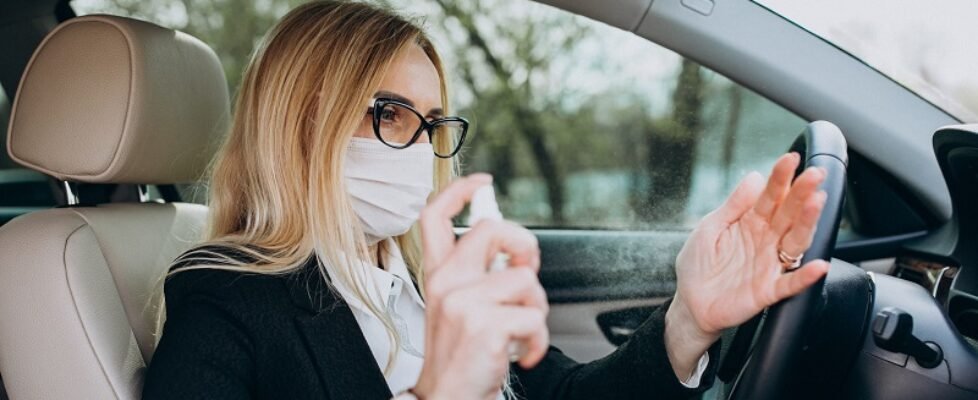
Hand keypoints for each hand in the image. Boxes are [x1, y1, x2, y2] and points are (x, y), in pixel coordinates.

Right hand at [412, 174, 548, 399]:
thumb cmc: (462, 359)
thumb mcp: (460, 310)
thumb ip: (477, 277)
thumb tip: (512, 252)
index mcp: (437, 275)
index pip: (434, 216)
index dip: (459, 191)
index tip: (483, 183)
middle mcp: (444, 283)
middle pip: (492, 229)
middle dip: (524, 247)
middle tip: (524, 275)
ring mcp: (461, 302)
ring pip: (524, 277)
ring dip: (536, 308)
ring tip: (521, 331)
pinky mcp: (483, 325)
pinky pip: (534, 316)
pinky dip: (538, 340)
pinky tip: (522, 353)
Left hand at [665, 153, 829, 378]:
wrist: (690, 303)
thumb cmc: (699, 264)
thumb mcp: (709, 229)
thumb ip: (733, 206)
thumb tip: (754, 177)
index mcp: (750, 222)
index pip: (770, 196)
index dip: (780, 178)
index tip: (791, 159)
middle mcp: (765, 240)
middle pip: (788, 214)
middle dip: (801, 193)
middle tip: (814, 174)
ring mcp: (769, 264)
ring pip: (795, 241)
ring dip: (808, 223)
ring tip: (817, 203)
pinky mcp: (768, 291)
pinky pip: (790, 283)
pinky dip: (805, 276)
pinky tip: (819, 265)